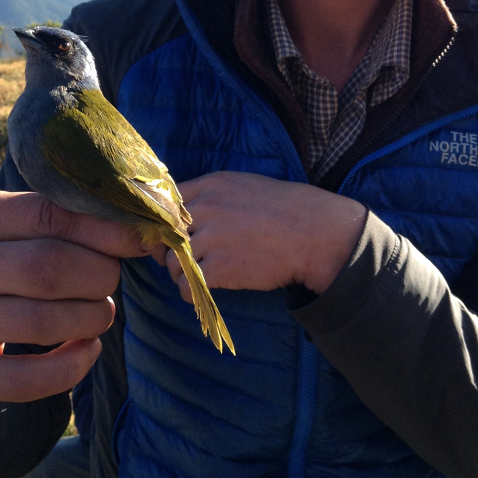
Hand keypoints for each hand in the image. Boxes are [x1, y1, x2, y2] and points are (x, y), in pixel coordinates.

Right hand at [0, 190, 149, 406]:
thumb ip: (51, 222)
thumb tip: (134, 229)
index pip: (46, 214)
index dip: (102, 229)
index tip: (138, 241)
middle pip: (46, 268)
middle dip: (98, 276)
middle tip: (111, 282)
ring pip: (40, 323)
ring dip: (89, 320)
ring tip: (100, 315)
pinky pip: (23, 379)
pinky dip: (70, 367)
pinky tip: (86, 352)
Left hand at [155, 171, 365, 296]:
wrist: (313, 233)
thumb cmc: (283, 209)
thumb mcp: (243, 186)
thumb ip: (211, 195)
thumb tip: (184, 212)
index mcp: (210, 186)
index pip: (164, 203)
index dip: (163, 223)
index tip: (169, 236)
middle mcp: (206, 209)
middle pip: (164, 234)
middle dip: (167, 250)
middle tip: (180, 260)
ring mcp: (212, 238)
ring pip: (171, 262)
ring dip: (180, 273)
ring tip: (197, 276)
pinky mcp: (220, 268)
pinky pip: (185, 285)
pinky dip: (189, 292)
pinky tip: (202, 290)